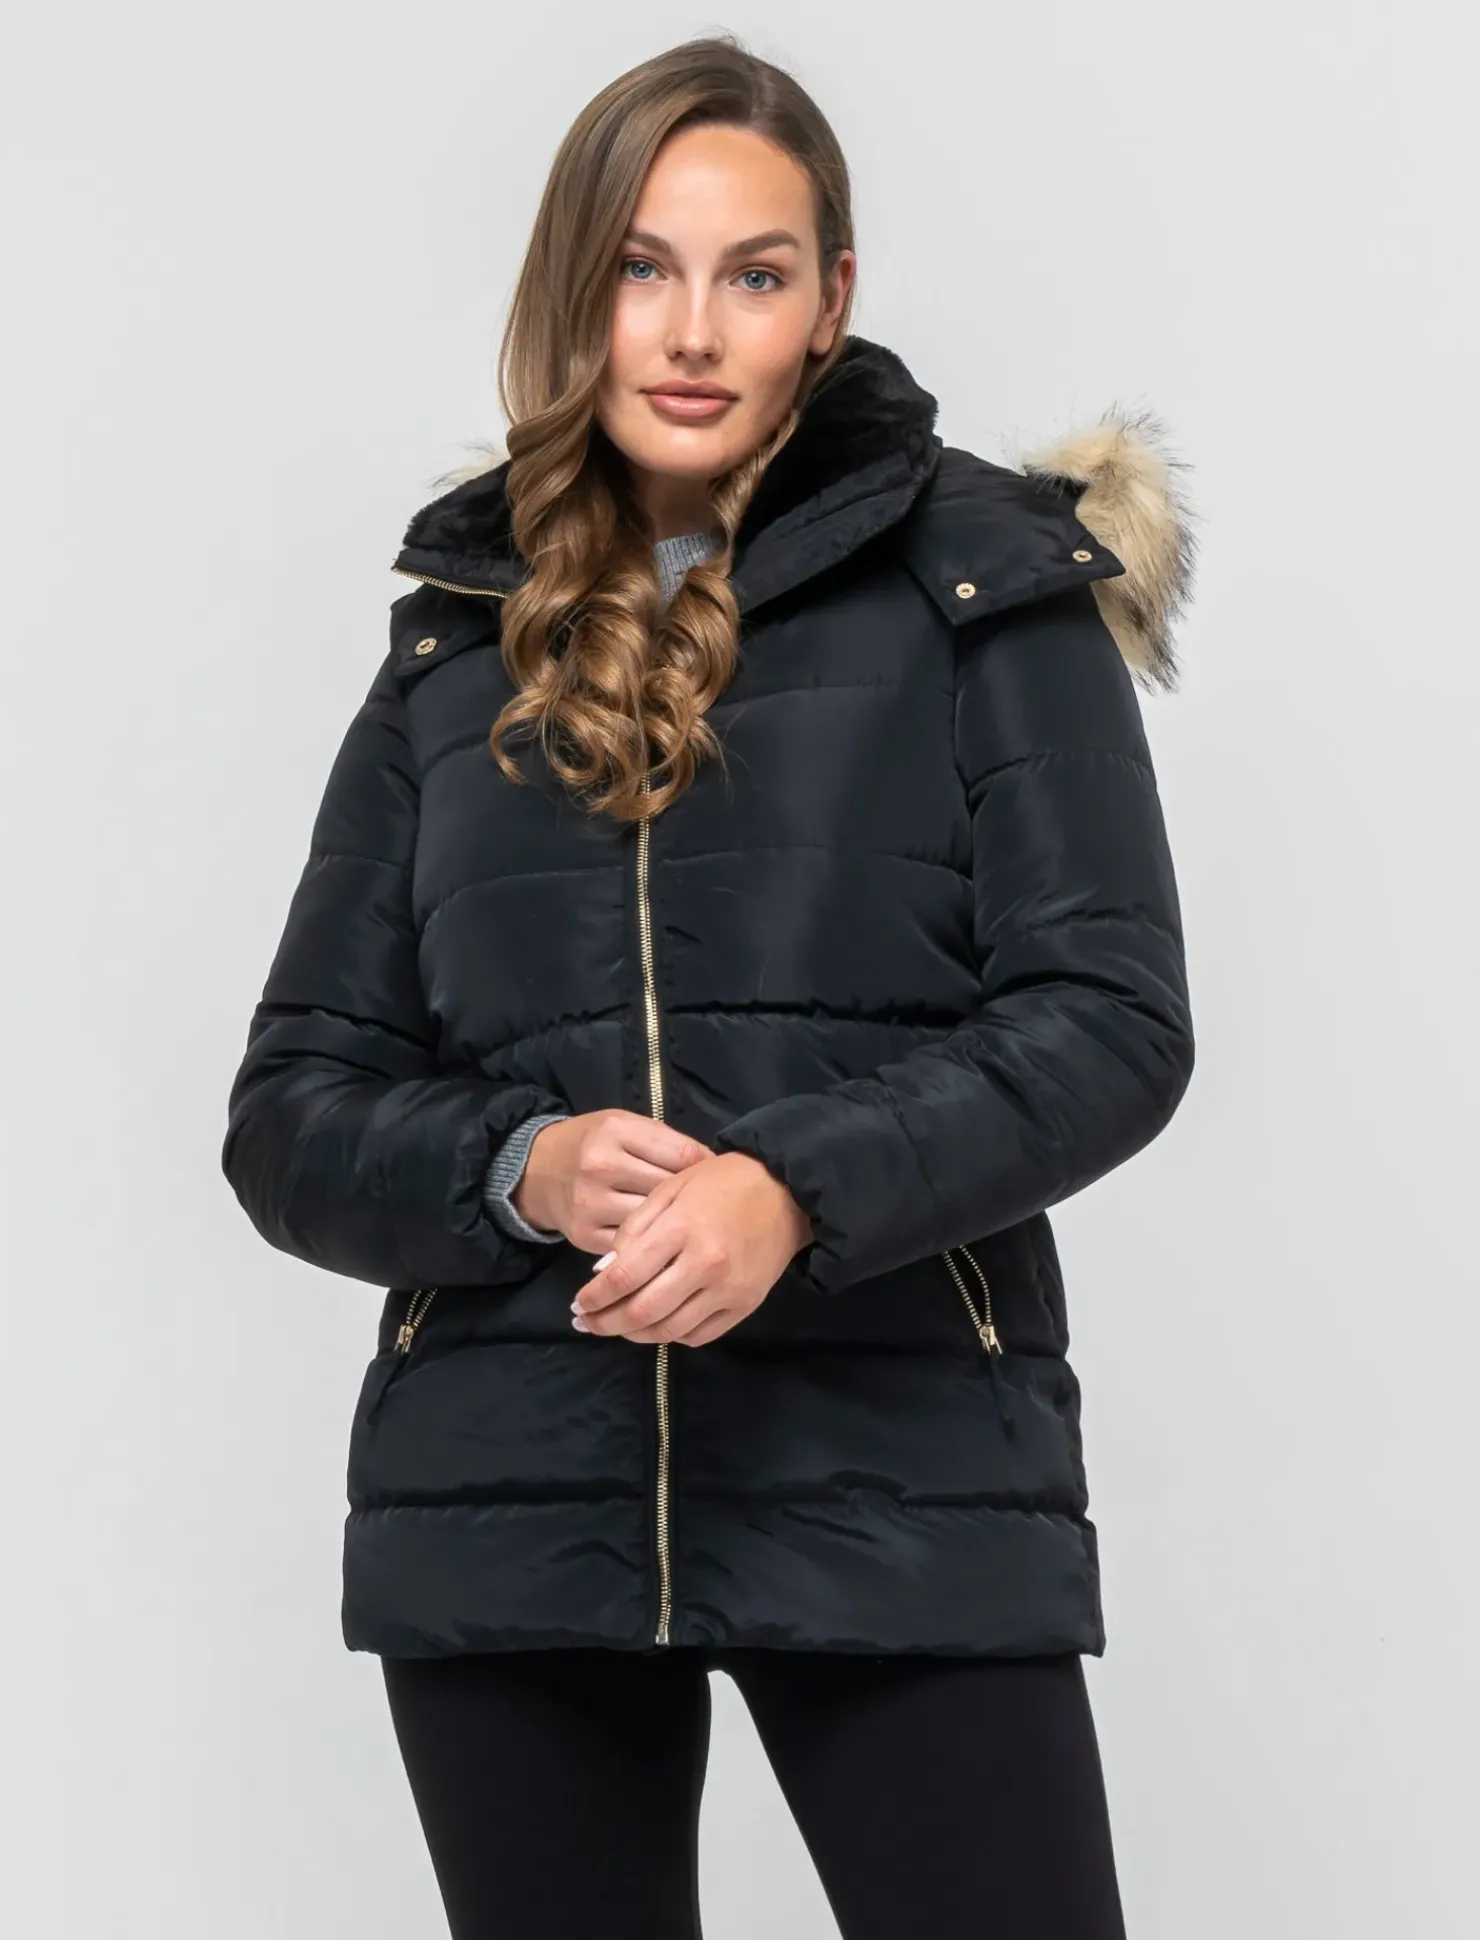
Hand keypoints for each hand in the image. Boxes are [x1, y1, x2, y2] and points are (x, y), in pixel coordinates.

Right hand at [514, 1110, 712, 1253]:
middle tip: (708, 1205)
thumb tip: (714, 1168)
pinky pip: (632, 1247)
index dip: (707, 1167)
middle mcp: (600, 1167)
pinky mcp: (585, 1236)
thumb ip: (665, 1142)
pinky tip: (662, 1244)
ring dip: (674, 1227)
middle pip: (668, 1189)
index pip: (681, 1153)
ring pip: (653, 1222)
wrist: (536, 1171)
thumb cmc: (591, 1143)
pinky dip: (650, 1247)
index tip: (717, 1177)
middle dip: (693, 1198)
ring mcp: (591, 1204)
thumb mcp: (624, 1125)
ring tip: (688, 1225)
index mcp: (615, 1131)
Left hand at [570, 1152, 813, 1347]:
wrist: (785, 1192)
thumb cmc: (722, 1182)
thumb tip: (604, 1271)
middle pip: (642, 1311)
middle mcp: (705, 1265)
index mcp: (682, 1229)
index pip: (624, 1275)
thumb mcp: (671, 1188)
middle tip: (587, 1323)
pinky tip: (655, 1326)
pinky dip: (671, 1336)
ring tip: (616, 1328)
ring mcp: (728, 1290)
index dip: (595, 1296)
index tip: (577, 1303)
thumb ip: (635, 1228)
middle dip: (606, 1323)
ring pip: (668, 1330)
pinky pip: (698, 1335)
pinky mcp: (745, 1305)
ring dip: (634, 1335)